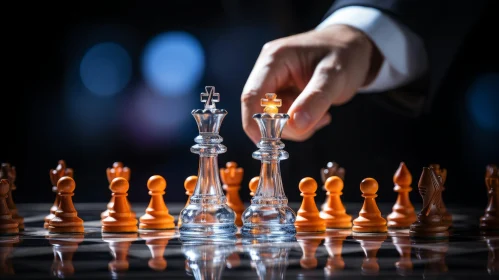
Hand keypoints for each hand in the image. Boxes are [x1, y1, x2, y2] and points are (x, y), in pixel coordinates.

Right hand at [241, 24, 381, 142]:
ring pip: (272, 120)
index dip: (255, 122)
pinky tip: (320, 113)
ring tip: (322, 114)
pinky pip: (284, 119)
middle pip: (260, 111)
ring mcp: (274, 83)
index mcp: (273, 59)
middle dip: (284, 127)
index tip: (270, 143)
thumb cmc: (345, 53)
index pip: (252, 96)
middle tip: (314, 124)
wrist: (354, 46)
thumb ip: (315, 99)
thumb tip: (295, 125)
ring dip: (296, 127)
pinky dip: (301, 124)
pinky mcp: (283, 94)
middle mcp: (268, 70)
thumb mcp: (335, 75)